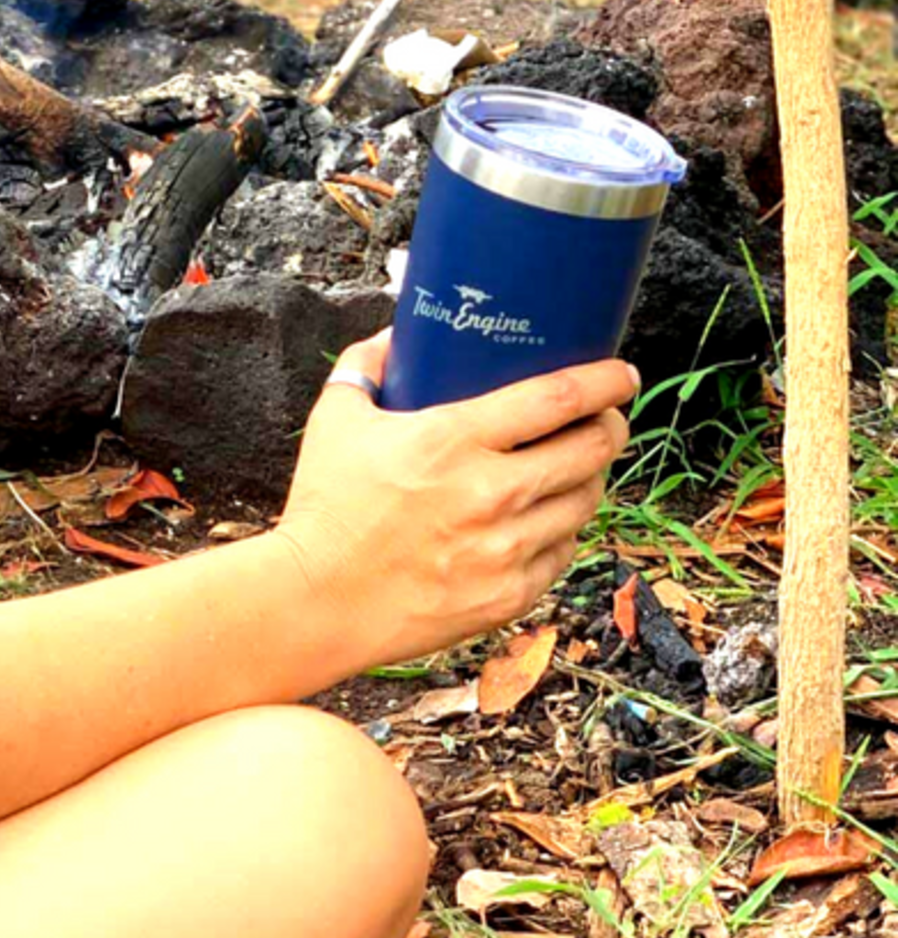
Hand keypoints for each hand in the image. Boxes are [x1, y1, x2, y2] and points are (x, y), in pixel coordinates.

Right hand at [277, 332, 634, 670]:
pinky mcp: (509, 595)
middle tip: (607, 418)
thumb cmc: (325, 504)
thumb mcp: (336, 418)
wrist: (317, 600)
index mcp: (452, 439)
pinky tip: (545, 519)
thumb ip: (366, 365)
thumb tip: (398, 336)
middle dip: (611, 427)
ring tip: (576, 467)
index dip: (603, 381)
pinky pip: (562, 553)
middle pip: (591, 449)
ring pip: (585, 503)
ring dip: (590, 478)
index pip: (557, 399)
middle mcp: (490, 493)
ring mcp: (505, 549)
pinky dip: (561, 530)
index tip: (620, 373)